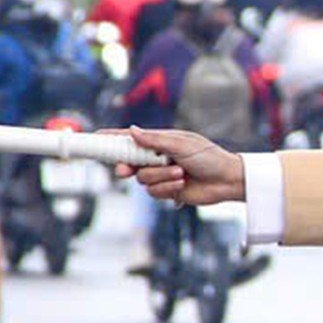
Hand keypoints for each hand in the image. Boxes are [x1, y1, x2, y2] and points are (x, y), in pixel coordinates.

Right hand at [114, 127, 247, 205]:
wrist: (227, 180)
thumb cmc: (209, 156)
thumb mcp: (181, 144)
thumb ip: (155, 140)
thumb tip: (132, 131)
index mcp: (159, 141)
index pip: (130, 139)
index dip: (112, 139)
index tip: (95, 137)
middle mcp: (156, 158)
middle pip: (128, 162)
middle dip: (126, 166)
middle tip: (125, 170)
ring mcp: (161, 174)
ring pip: (142, 179)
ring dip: (160, 177)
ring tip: (180, 172)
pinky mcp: (167, 190)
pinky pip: (154, 192)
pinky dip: (167, 187)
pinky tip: (181, 183)